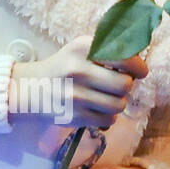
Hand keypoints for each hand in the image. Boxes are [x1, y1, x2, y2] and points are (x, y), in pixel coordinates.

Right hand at [21, 36, 148, 127]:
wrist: (29, 89)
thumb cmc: (65, 66)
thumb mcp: (83, 49)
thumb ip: (110, 51)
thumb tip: (140, 67)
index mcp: (83, 48)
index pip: (125, 58)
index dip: (138, 67)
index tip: (139, 72)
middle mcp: (78, 70)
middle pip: (125, 84)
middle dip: (126, 87)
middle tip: (117, 85)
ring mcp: (74, 95)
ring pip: (118, 105)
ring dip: (116, 103)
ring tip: (105, 97)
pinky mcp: (72, 116)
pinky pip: (107, 120)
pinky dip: (107, 117)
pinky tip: (96, 109)